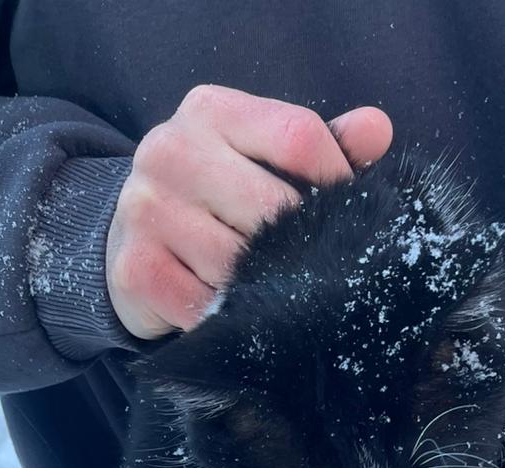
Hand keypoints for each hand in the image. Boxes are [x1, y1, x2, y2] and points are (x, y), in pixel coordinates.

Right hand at [106, 85, 392, 338]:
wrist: (128, 240)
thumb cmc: (213, 198)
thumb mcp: (260, 157)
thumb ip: (318, 146)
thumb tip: (377, 132)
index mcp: (210, 112)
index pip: (297, 136)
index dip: (336, 180)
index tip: (351, 213)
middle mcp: (171, 151)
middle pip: (272, 206)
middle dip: (303, 245)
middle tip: (319, 270)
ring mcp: (148, 210)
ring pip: (239, 264)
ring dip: (267, 289)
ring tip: (280, 296)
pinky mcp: (136, 269)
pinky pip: (205, 306)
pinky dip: (231, 318)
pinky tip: (240, 315)